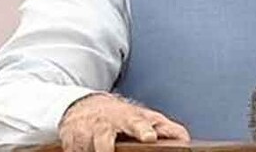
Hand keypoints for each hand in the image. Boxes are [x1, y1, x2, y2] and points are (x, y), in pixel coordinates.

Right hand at [59, 93, 189, 151]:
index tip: (150, 137)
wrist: (83, 107)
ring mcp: (85, 135)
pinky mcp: (71, 144)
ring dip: (95, 151)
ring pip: (89, 151)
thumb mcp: (143, 118)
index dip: (143, 130)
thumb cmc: (120, 116)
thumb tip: (185, 139)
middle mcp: (104, 126)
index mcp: (127, 118)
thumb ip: (165, 128)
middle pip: (105, 140)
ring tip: (106, 150)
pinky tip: (88, 150)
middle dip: (107, 149)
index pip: (136, 122)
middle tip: (116, 149)